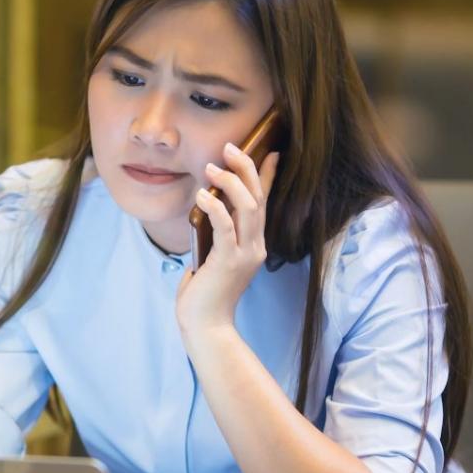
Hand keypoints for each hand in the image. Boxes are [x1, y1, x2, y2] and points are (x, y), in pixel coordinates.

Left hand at [175, 144, 280, 343]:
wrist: (206, 325)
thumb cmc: (204, 293)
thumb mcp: (212, 257)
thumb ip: (217, 235)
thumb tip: (208, 208)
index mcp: (254, 244)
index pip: (264, 203)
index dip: (267, 176)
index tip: (271, 152)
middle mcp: (255, 246)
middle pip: (258, 198)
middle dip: (246, 168)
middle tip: (230, 148)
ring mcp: (245, 253)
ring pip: (247, 207)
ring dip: (230, 182)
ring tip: (211, 167)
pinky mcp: (228, 261)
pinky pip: (225, 225)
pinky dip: (215, 206)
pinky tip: (202, 194)